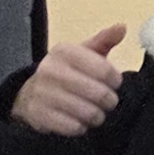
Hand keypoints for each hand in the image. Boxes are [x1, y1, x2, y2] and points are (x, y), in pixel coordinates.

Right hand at [12, 23, 129, 138]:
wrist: (31, 93)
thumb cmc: (66, 71)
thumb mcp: (82, 52)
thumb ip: (104, 40)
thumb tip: (122, 27)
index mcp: (64, 51)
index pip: (104, 69)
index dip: (115, 80)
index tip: (114, 83)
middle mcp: (50, 70)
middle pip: (99, 94)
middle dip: (109, 101)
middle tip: (107, 101)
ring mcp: (43, 94)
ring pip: (89, 113)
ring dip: (97, 116)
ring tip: (95, 112)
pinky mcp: (40, 115)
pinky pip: (74, 127)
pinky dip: (81, 127)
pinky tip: (79, 120)